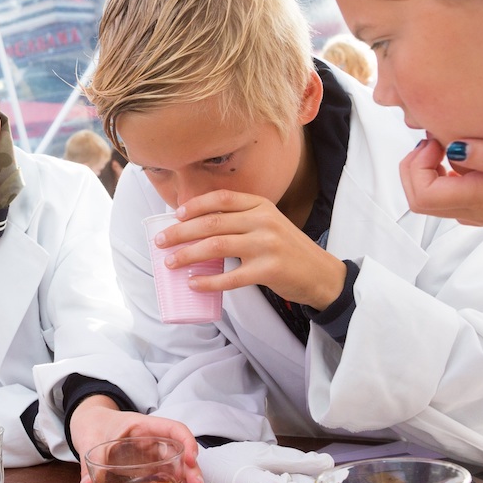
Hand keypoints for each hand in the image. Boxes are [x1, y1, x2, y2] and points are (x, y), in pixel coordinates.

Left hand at [70, 397, 203, 482]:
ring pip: (177, 469)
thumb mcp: (90, 442)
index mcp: (143, 427)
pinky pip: (166, 478)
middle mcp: (153, 440)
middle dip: (191, 472)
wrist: (89, 423)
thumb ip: (89, 465)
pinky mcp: (149, 468)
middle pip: (180, 453)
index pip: (174, 428)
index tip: (191, 459)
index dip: (187, 442)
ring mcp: (153, 455)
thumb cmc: (94, 425)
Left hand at [159, 190, 346, 309]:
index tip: (175, 216)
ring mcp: (267, 245)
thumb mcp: (269, 223)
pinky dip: (208, 281)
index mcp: (261, 205)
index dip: (194, 206)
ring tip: (170, 262)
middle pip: (212, 222)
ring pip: (217, 246)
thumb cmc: (287, 249)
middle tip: (160, 242)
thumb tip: (195, 226)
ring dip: (188, 254)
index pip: (221, 198)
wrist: (321, 274)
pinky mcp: (269, 270)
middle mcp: (263, 221)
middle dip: (181, 232)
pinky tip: (193, 283)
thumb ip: (240, 220)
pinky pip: (230, 277)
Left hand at [403, 138, 482, 247]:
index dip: (417, 164)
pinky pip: (455, 194)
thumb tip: (454, 147)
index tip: (438, 140)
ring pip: (434, 196)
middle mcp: (474, 212)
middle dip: (416, 165)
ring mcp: (481, 213)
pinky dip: (449, 174)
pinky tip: (473, 156)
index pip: (421, 194)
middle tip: (438, 138)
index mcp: (481, 200)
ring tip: (456, 142)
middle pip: (419, 197)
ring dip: (432, 168)